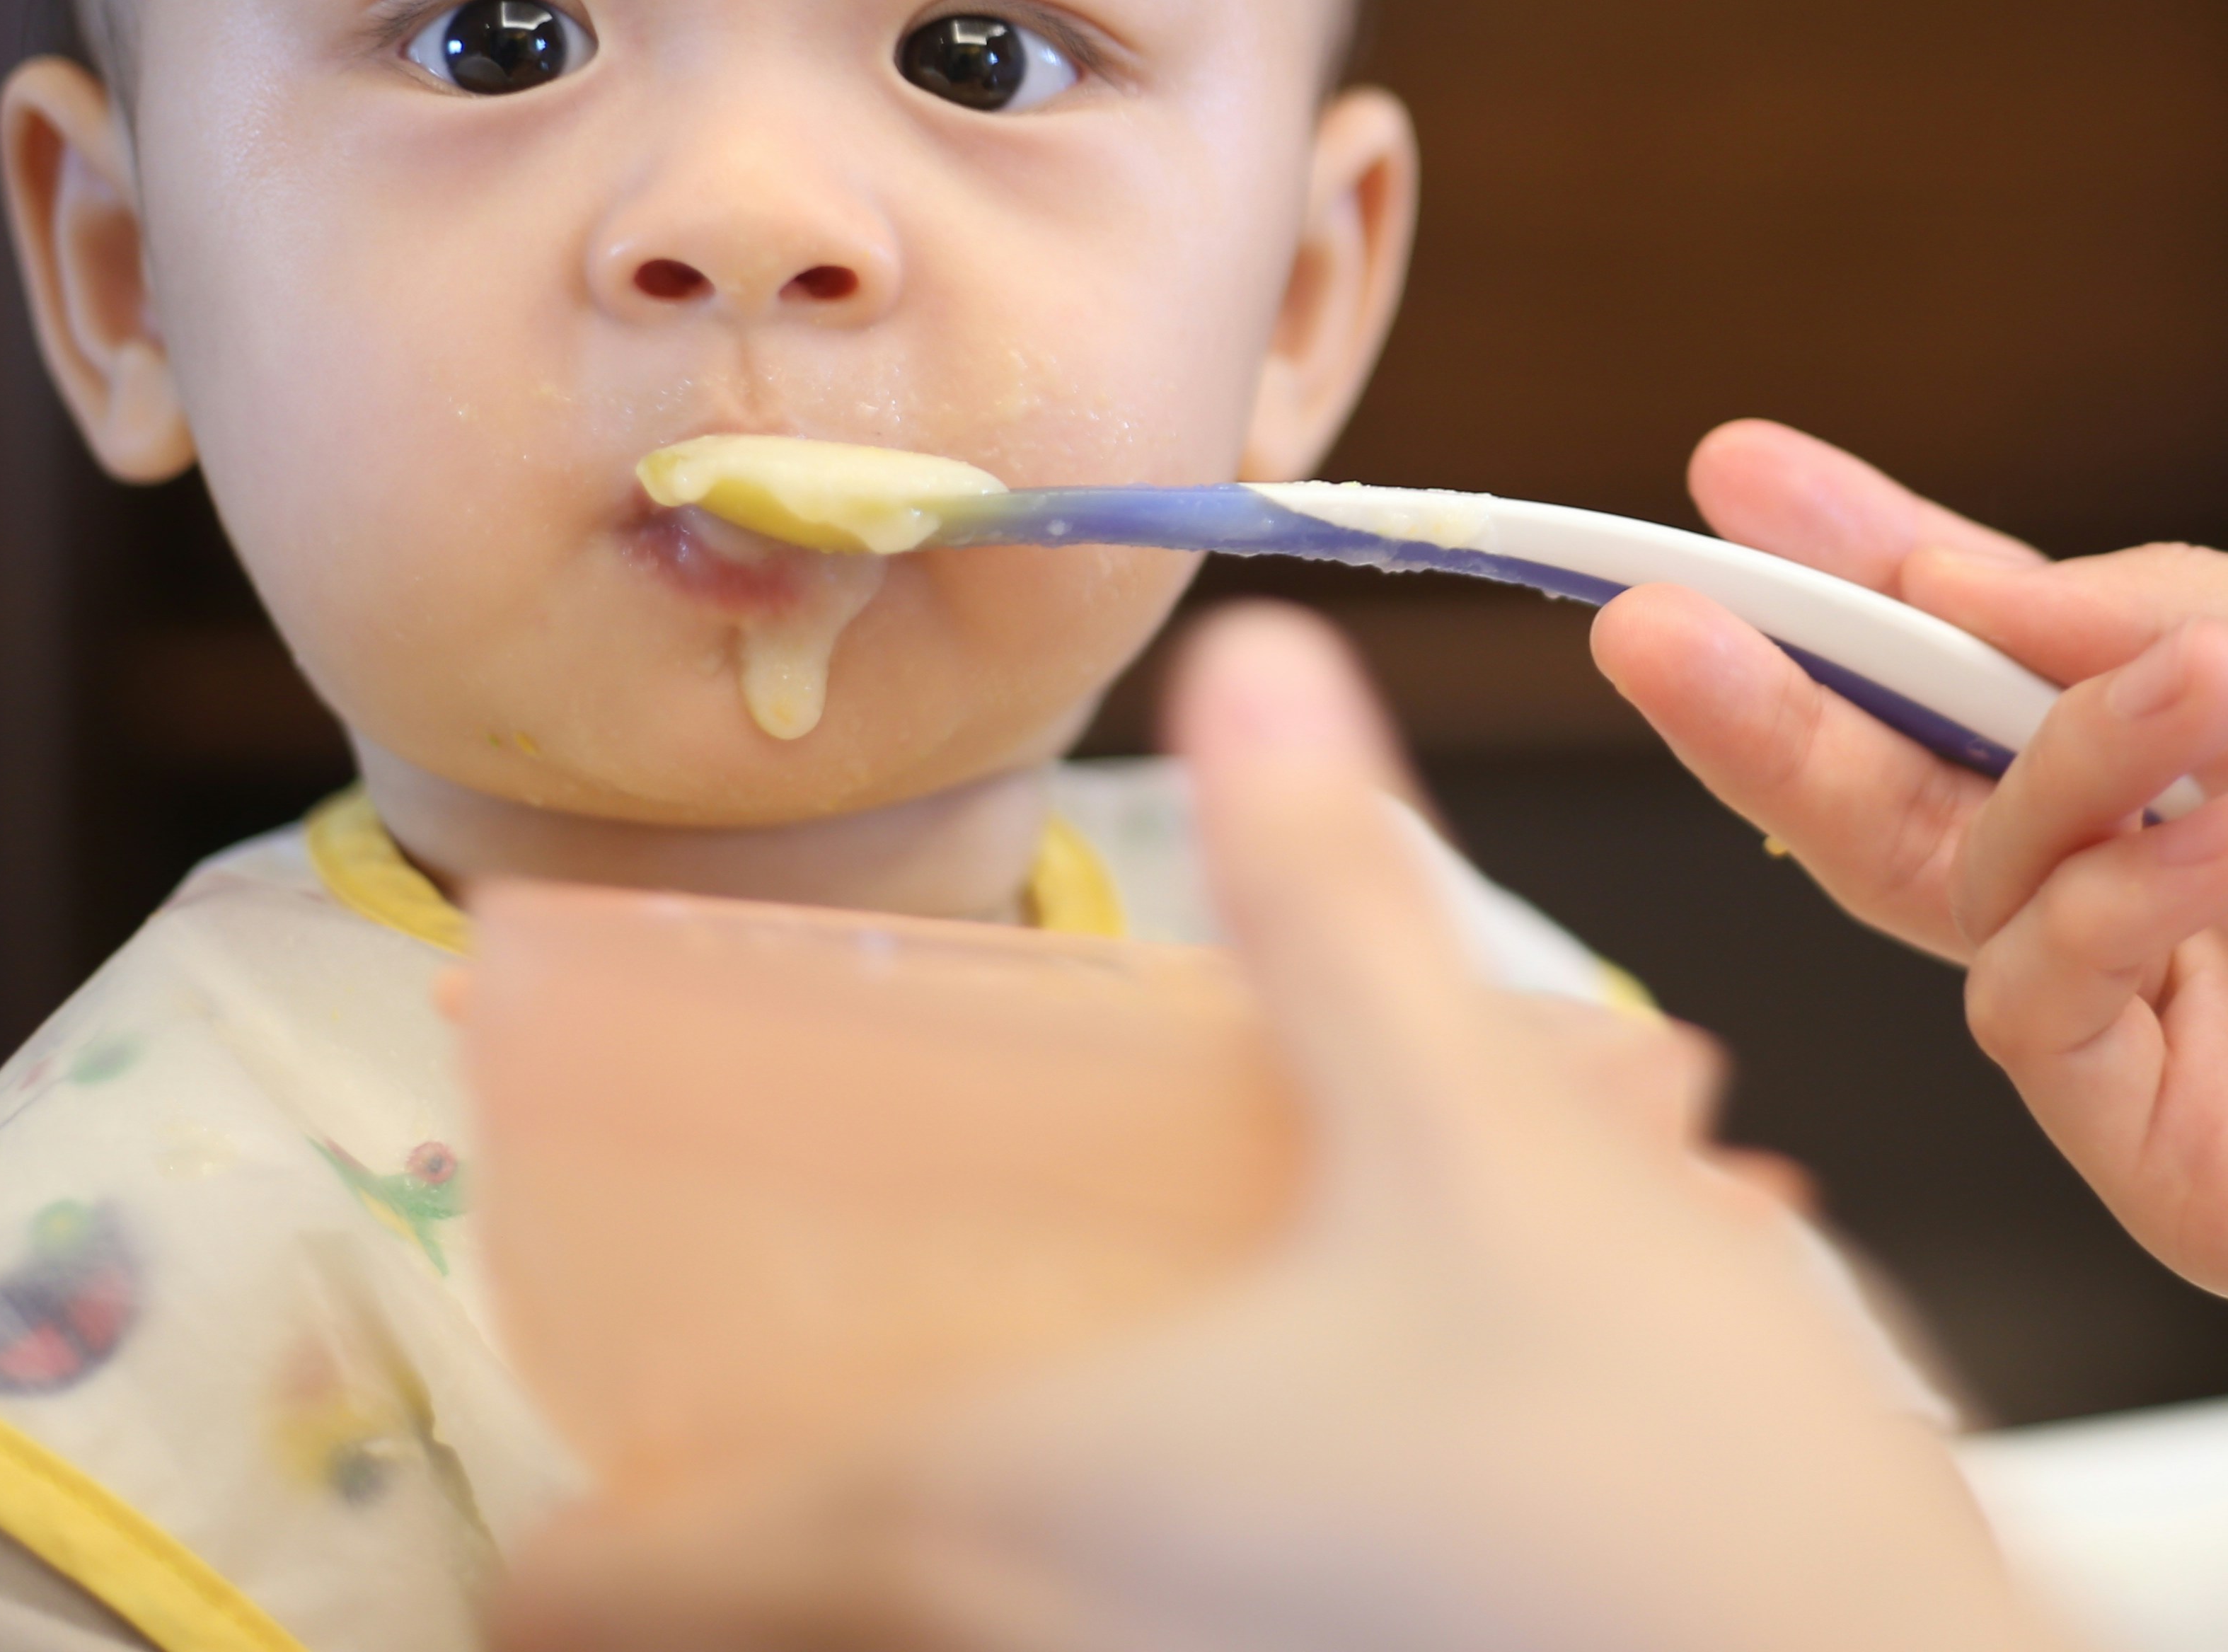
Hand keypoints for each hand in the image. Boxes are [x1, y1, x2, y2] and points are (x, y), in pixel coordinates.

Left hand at [496, 602, 2057, 1651]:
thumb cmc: (1658, 1466)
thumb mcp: (1476, 1128)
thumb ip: (1336, 900)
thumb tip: (1261, 672)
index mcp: (1006, 1504)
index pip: (619, 1586)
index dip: (569, 1532)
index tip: (582, 1469)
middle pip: (775, 1641)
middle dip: (773, 1550)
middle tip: (826, 1426)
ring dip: (966, 1568)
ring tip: (1074, 1435)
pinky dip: (1134, 1594)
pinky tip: (1286, 1502)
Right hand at [1595, 420, 2227, 1369]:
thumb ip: (2158, 624)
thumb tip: (1955, 580)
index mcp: (2211, 768)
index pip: (1981, 676)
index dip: (1854, 581)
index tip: (1735, 484)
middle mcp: (2157, 903)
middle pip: (1899, 806)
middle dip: (1773, 701)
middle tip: (1660, 614)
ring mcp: (2159, 1041)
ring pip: (1965, 896)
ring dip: (2045, 774)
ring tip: (2192, 707)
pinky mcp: (2176, 1164)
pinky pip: (2039, 1016)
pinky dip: (2103, 908)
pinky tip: (2225, 848)